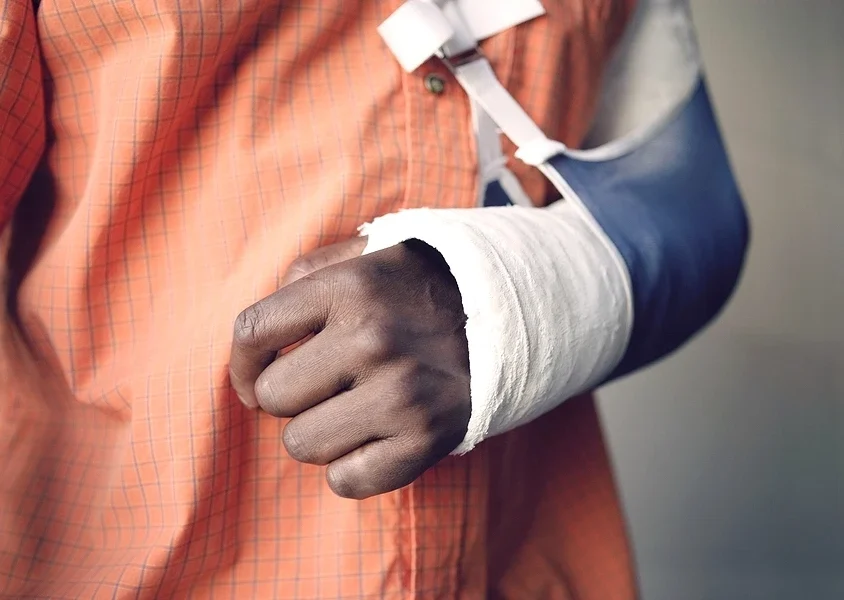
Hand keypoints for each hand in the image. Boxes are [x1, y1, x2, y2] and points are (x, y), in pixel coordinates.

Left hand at [229, 237, 470, 498]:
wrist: (510, 317)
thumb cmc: (421, 290)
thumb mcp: (368, 254)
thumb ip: (306, 273)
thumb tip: (258, 336)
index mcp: (350, 287)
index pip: (252, 332)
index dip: (240, 363)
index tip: (252, 376)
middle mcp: (372, 338)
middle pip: (272, 396)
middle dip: (290, 395)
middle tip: (327, 384)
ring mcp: (401, 393)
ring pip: (301, 444)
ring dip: (321, 432)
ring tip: (357, 407)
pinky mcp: (425, 440)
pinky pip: (345, 480)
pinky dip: (354, 467)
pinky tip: (378, 437)